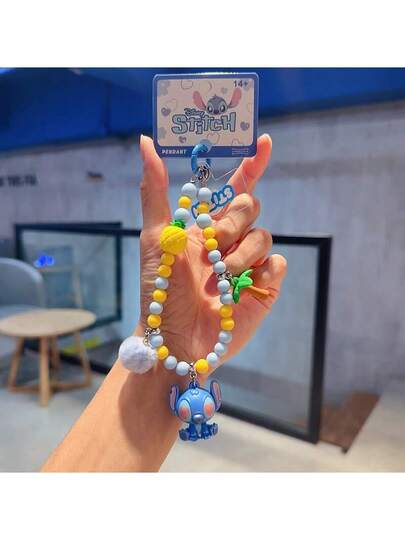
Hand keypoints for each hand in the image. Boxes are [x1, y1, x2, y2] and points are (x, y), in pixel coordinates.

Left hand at [138, 134, 286, 371]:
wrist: (175, 338)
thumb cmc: (160, 289)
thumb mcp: (155, 237)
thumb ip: (155, 191)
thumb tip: (146, 143)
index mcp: (206, 226)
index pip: (235, 188)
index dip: (250, 164)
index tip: (262, 142)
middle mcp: (230, 240)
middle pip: (250, 207)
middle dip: (232, 223)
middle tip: (212, 247)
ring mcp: (249, 264)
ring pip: (263, 236)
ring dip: (240, 255)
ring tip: (220, 279)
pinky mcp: (264, 287)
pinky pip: (277, 264)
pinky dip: (264, 271)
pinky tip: (246, 285)